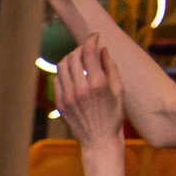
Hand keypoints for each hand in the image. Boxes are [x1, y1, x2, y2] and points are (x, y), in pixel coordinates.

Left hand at [58, 34, 129, 151]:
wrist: (99, 139)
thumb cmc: (113, 114)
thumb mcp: (118, 89)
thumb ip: (110, 67)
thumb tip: (102, 49)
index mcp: (97, 84)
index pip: (88, 52)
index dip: (91, 40)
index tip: (95, 36)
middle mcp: (80, 89)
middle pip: (73, 57)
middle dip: (80, 48)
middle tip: (88, 48)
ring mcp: (67, 97)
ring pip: (62, 67)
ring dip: (70, 58)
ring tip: (80, 59)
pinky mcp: (60, 104)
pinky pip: (57, 80)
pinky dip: (64, 71)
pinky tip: (72, 72)